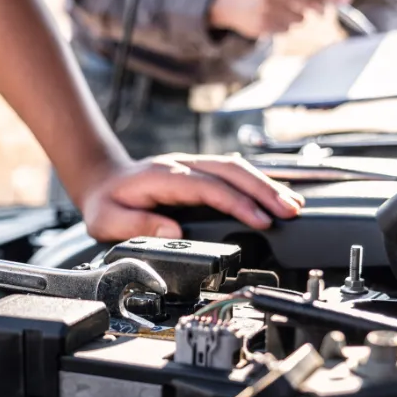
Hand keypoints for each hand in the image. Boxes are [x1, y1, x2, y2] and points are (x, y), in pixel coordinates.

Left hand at [79, 154, 304, 241]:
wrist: (102, 180)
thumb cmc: (106, 203)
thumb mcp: (108, 220)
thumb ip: (137, 225)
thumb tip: (171, 231)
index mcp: (163, 177)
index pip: (209, 187)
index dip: (237, 203)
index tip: (260, 220)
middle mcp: (183, 166)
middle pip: (232, 170)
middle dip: (264, 190)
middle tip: (290, 211)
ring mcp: (193, 165)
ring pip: (237, 168)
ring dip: (267, 185)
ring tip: (293, 206)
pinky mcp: (200, 171)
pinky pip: (234, 173)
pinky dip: (258, 183)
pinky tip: (277, 196)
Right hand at [209, 0, 350, 38]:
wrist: (227, 0)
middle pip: (311, 5)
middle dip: (319, 10)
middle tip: (321, 11)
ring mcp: (267, 9)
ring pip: (299, 20)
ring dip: (297, 18)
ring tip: (282, 11)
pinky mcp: (263, 25)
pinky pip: (286, 30)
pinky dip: (284, 26)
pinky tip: (271, 19)